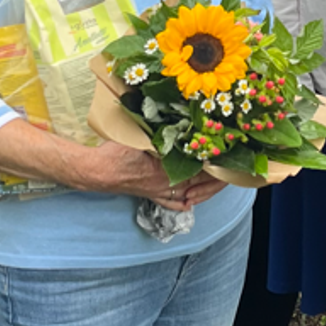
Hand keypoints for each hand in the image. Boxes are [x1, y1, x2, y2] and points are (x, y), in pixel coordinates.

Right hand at [73, 142, 223, 207]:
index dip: (216, 165)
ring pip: (187, 195)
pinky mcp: (148, 194)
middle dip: (215, 180)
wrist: (96, 170)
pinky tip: (189, 202)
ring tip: (216, 185)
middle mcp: (166, 185)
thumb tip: (180, 123)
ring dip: (203, 191)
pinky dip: (182, 202)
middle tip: (229, 173)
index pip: (201, 170)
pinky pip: (170, 202)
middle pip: (199, 185)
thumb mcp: (143, 137)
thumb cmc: (117, 153)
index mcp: (168, 171)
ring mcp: (157, 192)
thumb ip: (163, 132)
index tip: (228, 158)